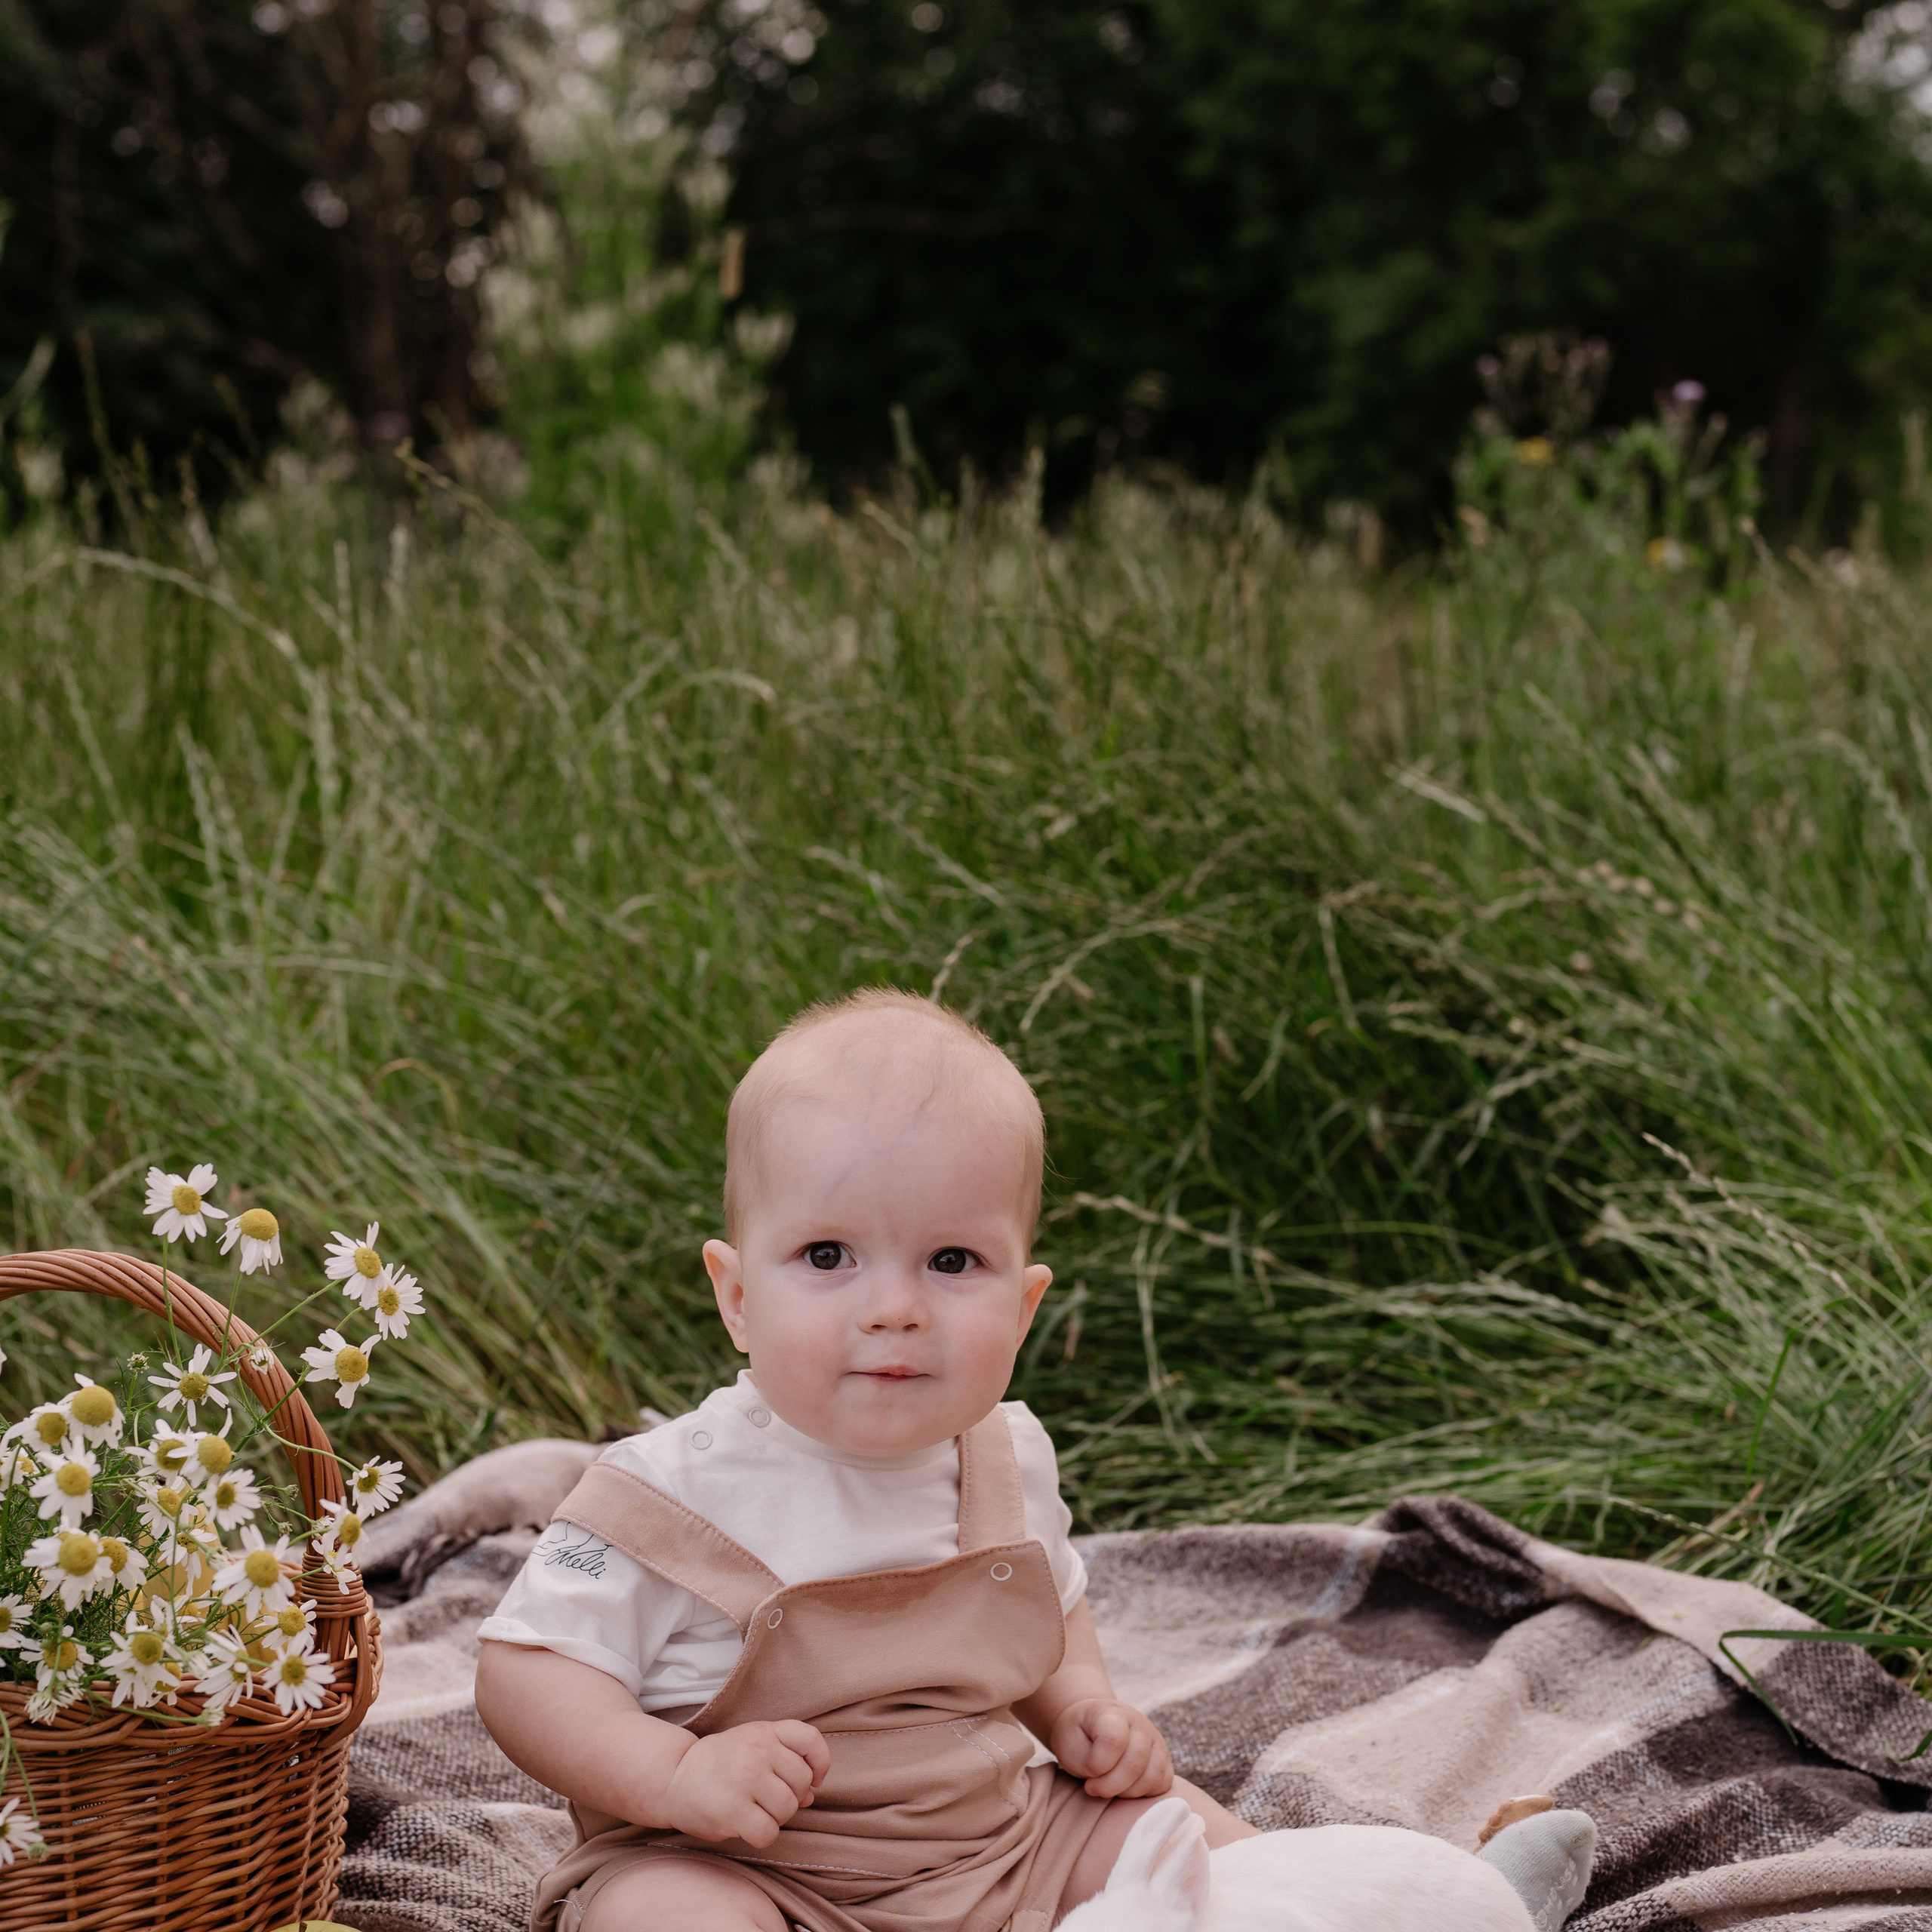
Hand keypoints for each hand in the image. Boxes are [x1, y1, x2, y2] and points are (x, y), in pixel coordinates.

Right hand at [660, 1719, 830, 1846]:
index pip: (810, 1739)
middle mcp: (757, 1750)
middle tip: (768, 1800)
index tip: (814, 1780)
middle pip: (801, 1781)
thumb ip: (783, 1763)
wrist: (673, 1778)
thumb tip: (812, 1794)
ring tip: (756, 1812)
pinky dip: (763, 1836)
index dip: (820, 1763)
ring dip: (776, 1818)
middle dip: (792, 1797)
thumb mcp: (751, 1747)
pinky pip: (768, 1832)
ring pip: (788, 1808)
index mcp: (764, 1731)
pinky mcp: (732, 1809)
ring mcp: (745, 1778)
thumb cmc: (718, 1765)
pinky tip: (748, 1828)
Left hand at [1047, 1697, 1173, 1798]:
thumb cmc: (1078, 1737)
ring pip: (1153, 1776)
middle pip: (1135, 1762)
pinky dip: (1143, 1794)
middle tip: (1092, 1787)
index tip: (1086, 1770)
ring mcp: (1155, 1740)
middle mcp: (1139, 1723)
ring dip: (1126, 1792)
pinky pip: (1162, 1784)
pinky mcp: (1164, 1759)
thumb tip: (1106, 1779)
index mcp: (1113, 1713)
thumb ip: (1087, 1758)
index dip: (1098, 1763)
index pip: (1114, 1740)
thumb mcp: (1069, 1741)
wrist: (1090, 1729)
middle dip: (1110, 1785)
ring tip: (1108, 1787)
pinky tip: (1124, 1788)